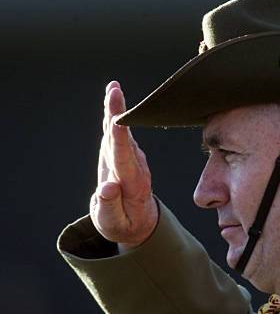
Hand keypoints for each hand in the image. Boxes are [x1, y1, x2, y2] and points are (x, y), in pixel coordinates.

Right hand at [90, 81, 158, 247]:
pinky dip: (114, 117)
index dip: (118, 137)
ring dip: (115, 110)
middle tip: (114, 89)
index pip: (123, 157)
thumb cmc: (123, 224)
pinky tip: (113, 100)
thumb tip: (106, 187)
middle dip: (118, 113)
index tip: (116, 119)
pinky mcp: (126, 156)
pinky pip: (118, 134)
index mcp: (132, 184)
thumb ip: (109, 207)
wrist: (138, 224)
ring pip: (120, 133)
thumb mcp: (113, 224)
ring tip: (113, 89)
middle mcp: (135, 167)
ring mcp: (132, 160)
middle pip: (123, 138)